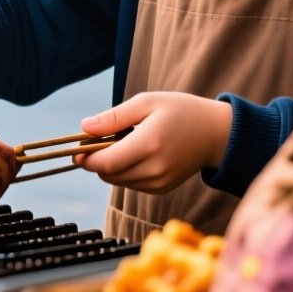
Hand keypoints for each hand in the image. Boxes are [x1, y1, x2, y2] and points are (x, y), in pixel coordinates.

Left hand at [74, 92, 232, 193]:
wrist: (215, 134)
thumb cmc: (181, 111)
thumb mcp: (147, 102)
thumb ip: (114, 117)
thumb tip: (84, 128)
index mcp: (149, 144)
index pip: (106, 163)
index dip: (86, 158)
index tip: (77, 149)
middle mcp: (154, 169)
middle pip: (109, 174)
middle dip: (96, 161)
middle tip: (99, 140)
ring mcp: (159, 182)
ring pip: (118, 181)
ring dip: (111, 166)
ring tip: (124, 142)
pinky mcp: (162, 189)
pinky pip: (131, 184)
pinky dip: (125, 171)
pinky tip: (136, 153)